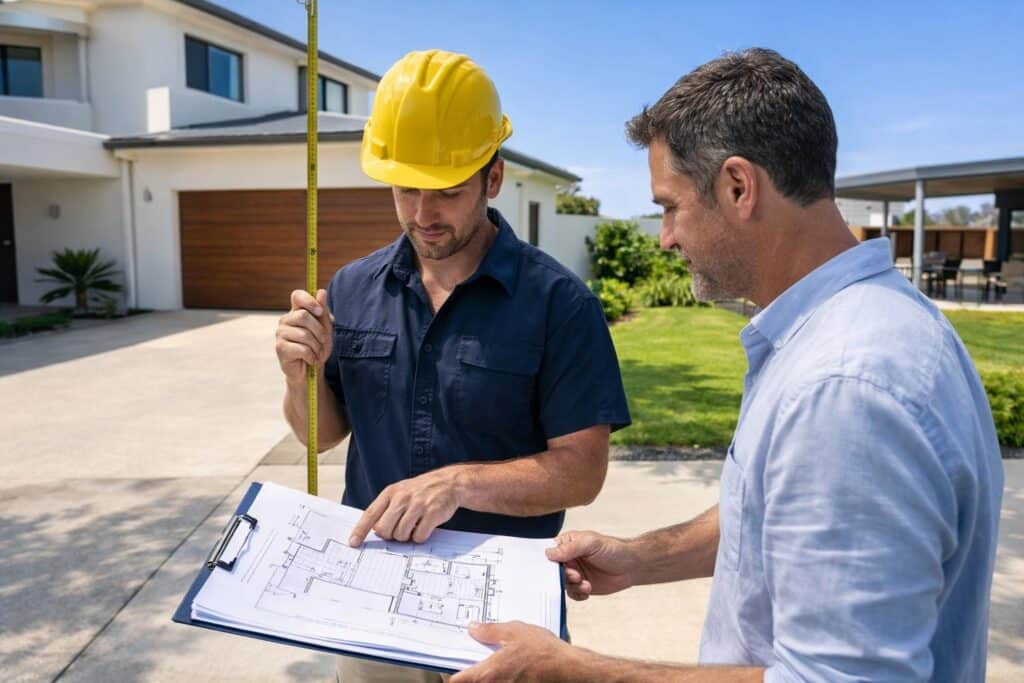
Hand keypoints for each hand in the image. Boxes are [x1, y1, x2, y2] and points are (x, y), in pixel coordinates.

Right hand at [275, 289, 331, 383]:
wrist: (311, 370)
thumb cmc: (317, 347)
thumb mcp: (325, 328)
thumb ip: (323, 311)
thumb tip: (321, 291)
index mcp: (296, 312)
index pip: (297, 295)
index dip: (309, 300)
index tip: (319, 312)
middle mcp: (286, 320)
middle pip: (303, 316)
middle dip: (319, 331)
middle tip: (323, 342)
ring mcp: (281, 334)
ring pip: (304, 334)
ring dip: (317, 347)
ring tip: (317, 353)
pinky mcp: (280, 348)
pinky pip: (301, 349)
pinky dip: (311, 356)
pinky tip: (311, 360)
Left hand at [348, 467, 463, 545]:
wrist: (450, 483)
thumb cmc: (421, 491)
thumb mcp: (401, 492)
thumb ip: (386, 509)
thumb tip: (374, 531)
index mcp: (391, 492)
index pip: (370, 514)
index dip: (360, 530)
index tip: (353, 543)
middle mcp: (403, 497)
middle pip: (384, 530)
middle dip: (390, 536)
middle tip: (399, 531)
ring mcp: (418, 505)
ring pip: (401, 535)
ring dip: (407, 537)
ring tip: (414, 526)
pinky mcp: (432, 513)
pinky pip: (419, 537)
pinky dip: (420, 537)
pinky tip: (425, 527)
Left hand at [452, 621, 581, 682]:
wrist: (570, 670)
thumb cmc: (544, 651)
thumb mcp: (515, 631)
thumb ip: (490, 631)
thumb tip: (472, 628)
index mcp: (488, 673)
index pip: (456, 680)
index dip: (449, 672)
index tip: (449, 664)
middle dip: (467, 676)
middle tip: (470, 662)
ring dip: (483, 677)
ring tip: (490, 664)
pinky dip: (498, 679)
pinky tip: (505, 669)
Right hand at [545, 530, 635, 600]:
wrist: (631, 566)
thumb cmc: (613, 549)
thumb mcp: (591, 543)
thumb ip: (570, 548)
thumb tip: (549, 553)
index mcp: (567, 544)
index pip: (550, 552)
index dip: (549, 561)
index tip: (555, 567)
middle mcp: (569, 559)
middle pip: (554, 571)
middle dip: (564, 576)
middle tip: (576, 575)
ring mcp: (575, 573)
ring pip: (563, 584)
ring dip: (573, 586)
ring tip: (586, 583)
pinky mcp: (581, 586)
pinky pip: (572, 594)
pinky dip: (578, 594)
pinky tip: (588, 589)